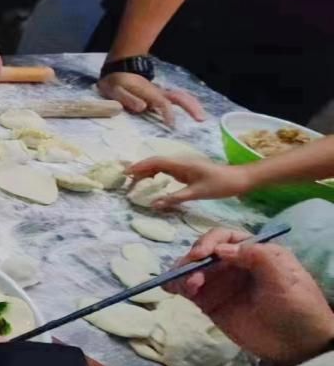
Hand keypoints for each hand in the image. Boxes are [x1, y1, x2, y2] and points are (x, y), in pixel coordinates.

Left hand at [98, 72, 205, 126]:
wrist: (118, 69)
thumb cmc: (115, 82)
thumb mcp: (115, 90)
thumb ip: (127, 98)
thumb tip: (143, 107)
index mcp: (148, 92)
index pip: (162, 103)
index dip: (167, 113)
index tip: (171, 125)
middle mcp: (158, 92)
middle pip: (179, 97)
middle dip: (191, 107)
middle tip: (201, 119)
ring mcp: (160, 93)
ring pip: (181, 97)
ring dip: (193, 105)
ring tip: (202, 118)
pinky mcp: (159, 96)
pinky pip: (177, 99)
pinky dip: (187, 104)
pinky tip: (193, 112)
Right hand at [126, 156, 252, 207]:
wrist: (240, 179)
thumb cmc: (220, 185)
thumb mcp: (196, 193)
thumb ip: (174, 198)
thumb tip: (152, 204)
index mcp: (181, 164)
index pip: (155, 162)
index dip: (139, 166)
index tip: (126, 173)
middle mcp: (180, 161)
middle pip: (155, 162)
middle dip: (140, 169)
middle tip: (127, 181)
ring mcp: (184, 165)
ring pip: (160, 165)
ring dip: (147, 172)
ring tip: (136, 182)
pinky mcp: (187, 170)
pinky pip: (167, 169)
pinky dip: (156, 174)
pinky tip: (153, 182)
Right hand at [166, 229, 333, 365]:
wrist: (299, 347)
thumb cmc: (298, 309)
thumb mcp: (285, 280)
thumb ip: (257, 258)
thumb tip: (221, 249)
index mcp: (256, 252)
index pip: (226, 238)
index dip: (210, 242)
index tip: (202, 256)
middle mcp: (235, 264)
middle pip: (204, 252)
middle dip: (192, 260)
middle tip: (191, 277)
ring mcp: (221, 283)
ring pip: (193, 269)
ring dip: (182, 273)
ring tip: (186, 289)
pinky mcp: (211, 303)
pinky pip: (188, 289)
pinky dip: (176, 286)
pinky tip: (170, 289)